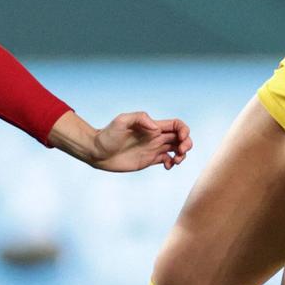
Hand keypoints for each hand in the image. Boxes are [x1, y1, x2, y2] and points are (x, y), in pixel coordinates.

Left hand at [50, 110, 192, 171]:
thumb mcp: (121, 121)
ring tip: (175, 161)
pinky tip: (167, 166)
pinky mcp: (149, 160)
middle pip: (180, 137)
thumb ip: (139, 118)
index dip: (184, 130)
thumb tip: (156, 128)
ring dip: (182, 155)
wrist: (97, 152)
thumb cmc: (107, 135)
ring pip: (176, 149)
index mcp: (152, 126)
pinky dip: (172, 163)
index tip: (180, 139)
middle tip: (180, 152)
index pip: (176, 125)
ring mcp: (153, 148)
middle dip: (187, 144)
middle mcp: (155, 137)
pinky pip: (167, 160)